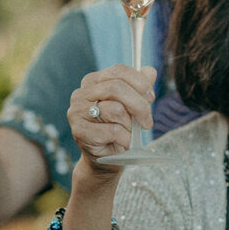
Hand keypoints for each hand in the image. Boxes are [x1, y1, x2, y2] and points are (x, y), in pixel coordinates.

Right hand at [65, 63, 156, 184]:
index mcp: (93, 81)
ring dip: (130, 125)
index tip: (151, 98)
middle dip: (139, 105)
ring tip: (130, 133)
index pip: (119, 70)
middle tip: (147, 121)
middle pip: (117, 88)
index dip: (140, 83)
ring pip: (115, 110)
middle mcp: (81, 93)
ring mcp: (77, 112)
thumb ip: (140, 87)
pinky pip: (112, 131)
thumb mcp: (132, 106)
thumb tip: (149, 71)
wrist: (105, 158)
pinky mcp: (79, 131)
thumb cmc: (119, 128)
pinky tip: (125, 143)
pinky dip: (125, 139)